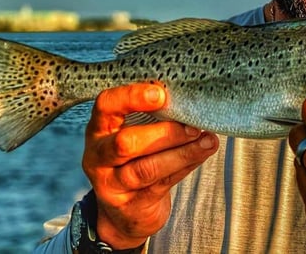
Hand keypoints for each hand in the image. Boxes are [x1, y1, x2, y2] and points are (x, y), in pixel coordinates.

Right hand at [82, 83, 218, 248]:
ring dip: (183, 152)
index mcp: (99, 127)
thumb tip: (188, 98)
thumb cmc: (135, 156)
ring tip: (208, 141)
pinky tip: (202, 153)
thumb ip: (153, 115)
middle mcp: (98, 156)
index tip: (161, 94)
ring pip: (147, 168)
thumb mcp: (134, 132)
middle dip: (165, 133)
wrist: (125, 210)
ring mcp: (111, 184)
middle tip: (193, 126)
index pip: (106, 105)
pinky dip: (186, 165)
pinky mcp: (131, 205)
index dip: (131, 97)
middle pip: (126, 143)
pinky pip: (162, 183)